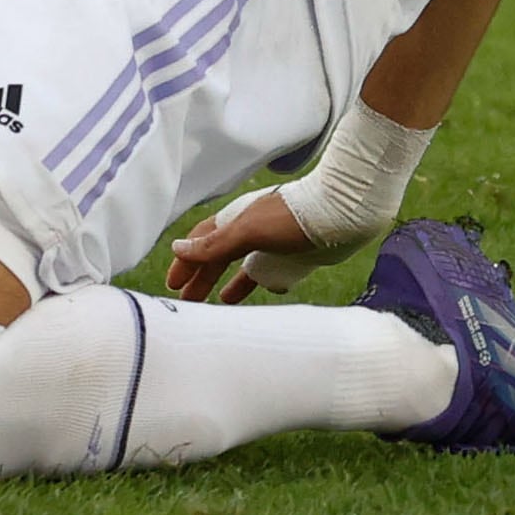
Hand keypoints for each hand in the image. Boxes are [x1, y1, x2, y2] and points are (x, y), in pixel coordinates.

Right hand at [166, 185, 324, 302]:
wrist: (341, 213)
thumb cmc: (291, 217)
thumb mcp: (247, 230)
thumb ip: (214, 243)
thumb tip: (177, 249)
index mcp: (235, 221)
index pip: (202, 243)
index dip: (187, 262)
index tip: (173, 283)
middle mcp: (252, 232)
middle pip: (220, 257)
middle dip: (203, 277)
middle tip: (189, 301)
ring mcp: (274, 245)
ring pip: (245, 266)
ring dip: (231, 281)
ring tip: (221, 301)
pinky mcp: (296, 256)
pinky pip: (273, 273)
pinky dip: (264, 282)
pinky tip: (267, 291)